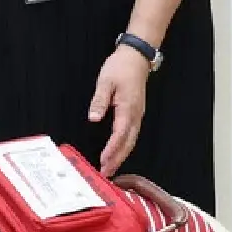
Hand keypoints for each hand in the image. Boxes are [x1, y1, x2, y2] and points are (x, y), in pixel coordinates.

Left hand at [89, 45, 151, 174]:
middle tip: (107, 173)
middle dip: (117, 159)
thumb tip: (93, 117)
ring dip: (121, 155)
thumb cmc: (121, 68)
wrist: (136, 58)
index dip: (112, 149)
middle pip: (128, 143)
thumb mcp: (105, 82)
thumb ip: (99, 101)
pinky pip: (131, 134)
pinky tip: (117, 152)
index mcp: (128, 108)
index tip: (104, 161)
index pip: (120, 134)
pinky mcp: (136, 113)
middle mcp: (135, 115)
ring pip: (131, 140)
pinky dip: (125, 146)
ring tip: (111, 168)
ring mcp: (137, 115)